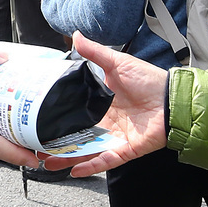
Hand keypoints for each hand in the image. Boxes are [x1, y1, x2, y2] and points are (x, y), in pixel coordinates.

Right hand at [43, 32, 167, 175]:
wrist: (172, 99)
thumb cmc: (149, 79)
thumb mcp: (118, 63)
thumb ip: (95, 52)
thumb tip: (76, 35)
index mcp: (100, 102)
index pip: (73, 112)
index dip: (56, 116)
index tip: (36, 118)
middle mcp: (104, 121)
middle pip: (74, 135)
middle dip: (55, 142)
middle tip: (35, 145)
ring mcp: (113, 137)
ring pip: (84, 151)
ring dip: (66, 157)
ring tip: (47, 161)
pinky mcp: (124, 149)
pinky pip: (104, 160)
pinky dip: (90, 166)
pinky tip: (74, 170)